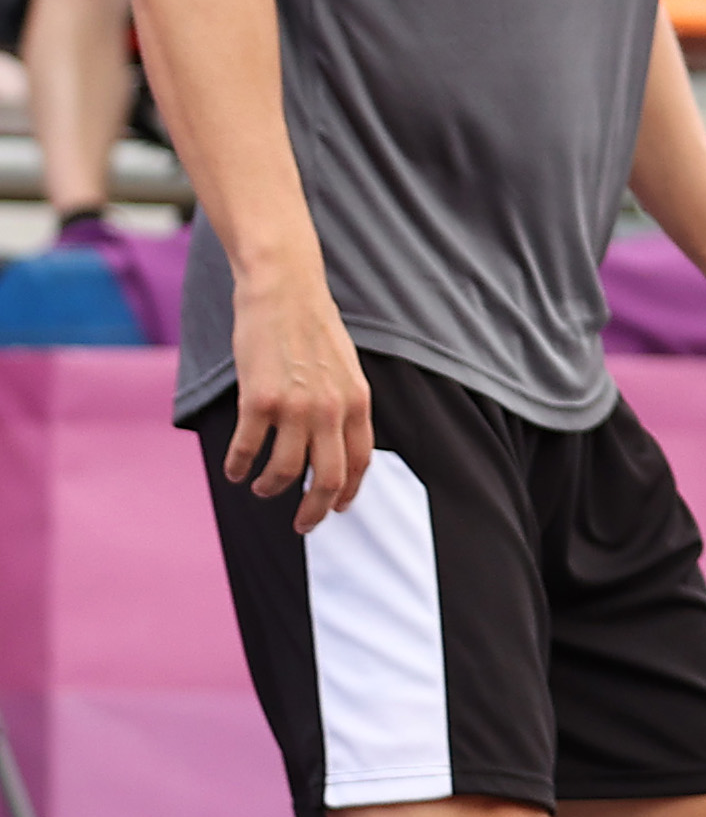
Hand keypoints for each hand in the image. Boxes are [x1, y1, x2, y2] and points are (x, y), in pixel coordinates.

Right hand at [224, 268, 369, 532]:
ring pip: (287, 471)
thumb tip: (338, 441)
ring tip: (261, 489)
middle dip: (314, 510)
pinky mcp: (259, 399)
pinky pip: (248, 448)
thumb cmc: (313, 328)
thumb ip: (345, 405)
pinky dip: (239, 466)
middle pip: (328, 478)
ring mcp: (296, 407)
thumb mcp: (347, 369)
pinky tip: (234, 471)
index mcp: (358, 403)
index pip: (361, 463)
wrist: (285, 291)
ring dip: (272, 488)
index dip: (349, 494)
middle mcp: (332, 410)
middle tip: (302, 525)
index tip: (336, 510)